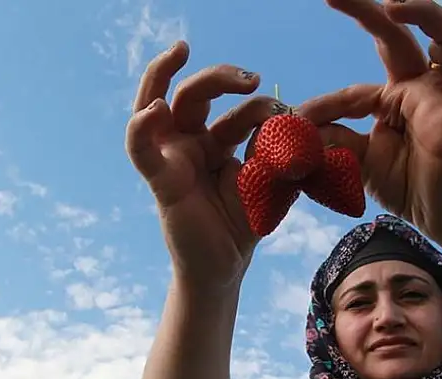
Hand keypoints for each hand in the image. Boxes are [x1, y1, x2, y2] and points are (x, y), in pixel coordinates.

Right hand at [126, 41, 277, 291]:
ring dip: (168, 74)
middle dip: (222, 77)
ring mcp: (172, 157)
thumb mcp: (270, 183)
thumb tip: (300, 122)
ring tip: (181, 49)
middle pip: (195, 94)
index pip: (233, 108)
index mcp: (216, 141)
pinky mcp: (160, 179)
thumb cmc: (242, 223)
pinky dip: (142, 128)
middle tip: (254, 78)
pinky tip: (154, 110)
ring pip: (161, 105)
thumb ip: (280, 153)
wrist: (225, 266)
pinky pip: (141, 150)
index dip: (261, 104)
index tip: (291, 114)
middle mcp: (190, 143)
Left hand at [298, 0, 441, 245]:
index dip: (323, 106)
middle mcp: (418, 89)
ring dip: (424, 17)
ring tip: (395, 3)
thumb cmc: (403, 183)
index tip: (294, 121)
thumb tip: (295, 122)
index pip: (352, 92)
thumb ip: (330, 140)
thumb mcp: (355, 160)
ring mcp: (441, 101)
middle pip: (398, 38)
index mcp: (390, 99)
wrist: (437, 217)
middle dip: (369, 12)